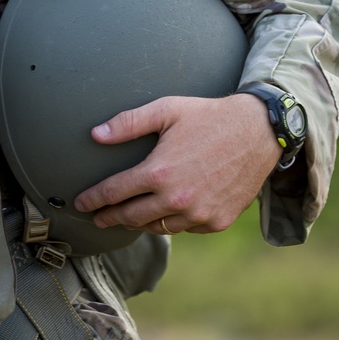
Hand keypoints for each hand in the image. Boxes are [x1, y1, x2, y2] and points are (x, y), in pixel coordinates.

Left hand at [73, 93, 280, 235]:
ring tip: (126, 219)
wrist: (259, 132)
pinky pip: (184, 229)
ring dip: (138, 224)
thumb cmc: (208, 117)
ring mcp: (198, 214)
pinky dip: (171, 223)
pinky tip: (164, 215)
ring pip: (157, 227)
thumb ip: (128, 123)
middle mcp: (177, 199)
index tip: (80, 204)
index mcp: (159, 173)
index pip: (114, 193)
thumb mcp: (166, 110)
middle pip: (130, 217)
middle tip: (97, 219)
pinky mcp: (216, 221)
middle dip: (109, 218)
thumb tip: (95, 135)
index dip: (93, 200)